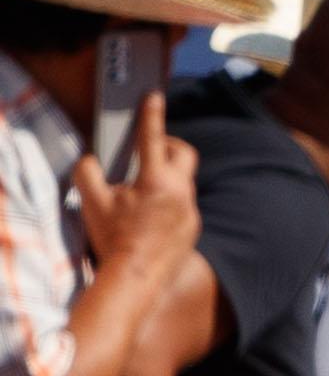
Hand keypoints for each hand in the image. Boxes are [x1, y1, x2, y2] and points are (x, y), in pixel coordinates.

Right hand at [72, 92, 199, 274]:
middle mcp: (181, 193)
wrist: (136, 278)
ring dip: (165, 175)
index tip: (154, 96)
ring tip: (140, 186)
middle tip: (149, 147)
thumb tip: (91, 160)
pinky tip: (148, 212)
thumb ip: (88, 172)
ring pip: (182, 180)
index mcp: (157, 181)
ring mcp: (191, 211)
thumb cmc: (113, 238)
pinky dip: (167, 199)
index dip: (152, 114)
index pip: (153, 138)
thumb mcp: (91, 201)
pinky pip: (183, 203)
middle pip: (184, 153)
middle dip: (168, 144)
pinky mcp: (193, 228)